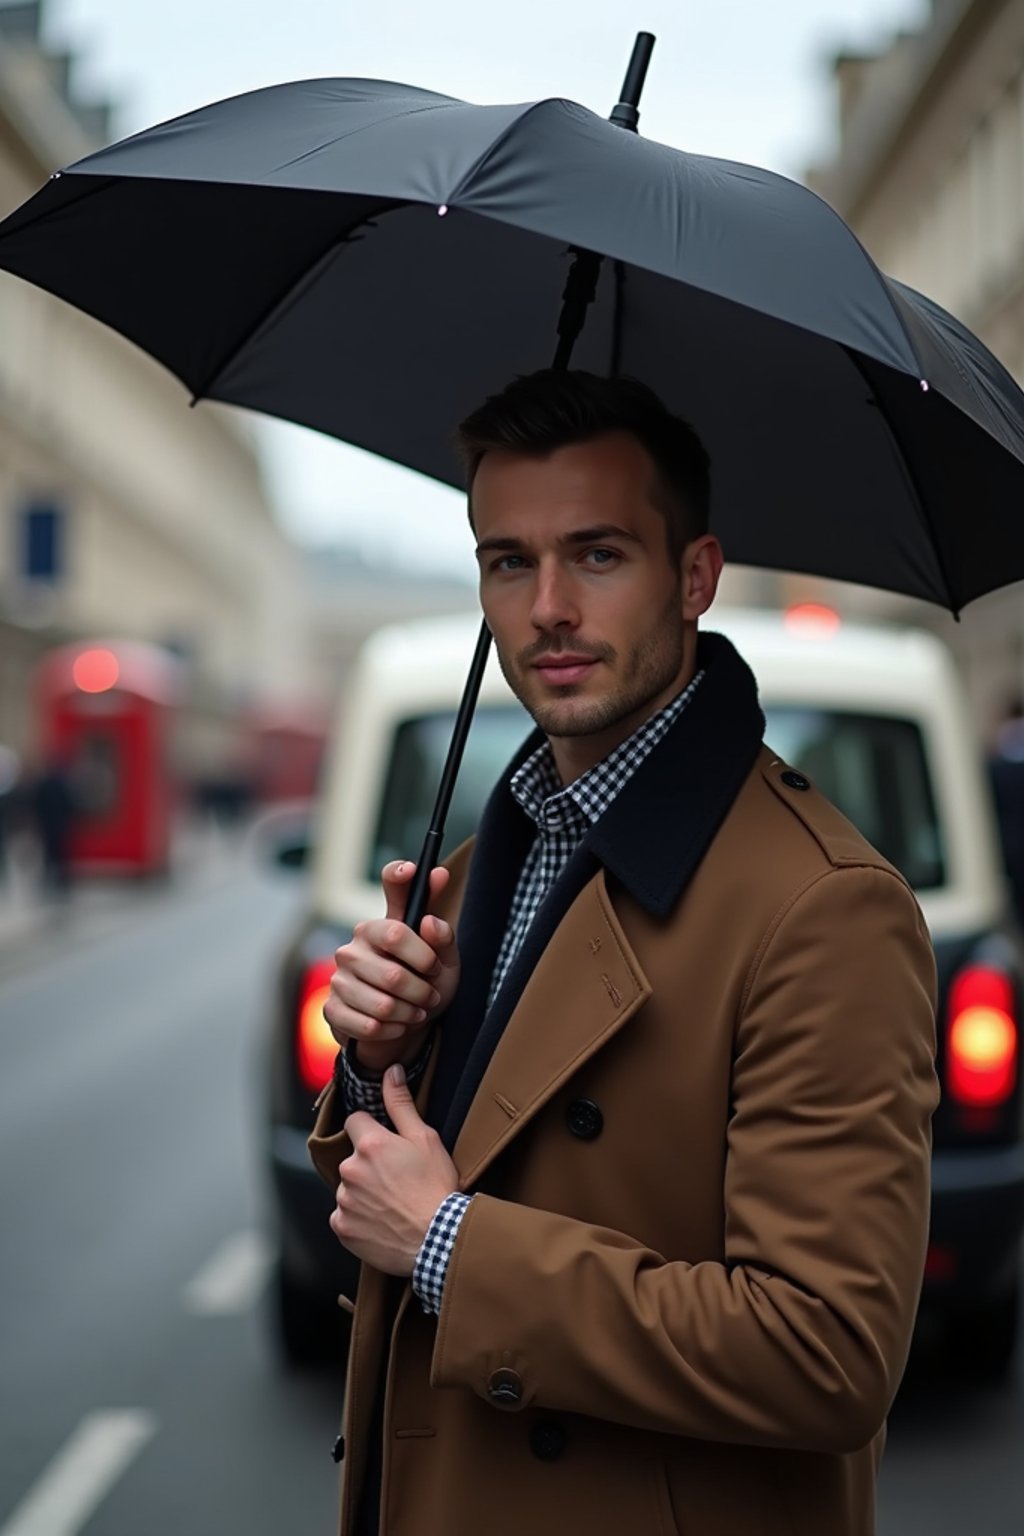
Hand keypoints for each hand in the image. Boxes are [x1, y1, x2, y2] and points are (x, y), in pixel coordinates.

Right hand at [323, 859, 460, 1073]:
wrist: (401, 1029)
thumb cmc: (423, 987)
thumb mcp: (444, 964)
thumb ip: (442, 938)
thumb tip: (430, 921)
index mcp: (383, 926)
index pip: (391, 892)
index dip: (399, 876)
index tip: (411, 869)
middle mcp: (355, 945)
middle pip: (395, 970)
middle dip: (423, 990)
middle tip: (432, 995)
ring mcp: (339, 976)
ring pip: (382, 1002)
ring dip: (409, 1013)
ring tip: (416, 1011)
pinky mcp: (332, 1008)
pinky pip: (368, 1024)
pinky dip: (392, 1030)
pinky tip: (396, 1025)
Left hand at [330, 1064, 458, 1274]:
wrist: (439, 1241)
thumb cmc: (437, 1189)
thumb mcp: (426, 1140)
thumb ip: (401, 1104)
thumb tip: (391, 1071)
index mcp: (370, 1145)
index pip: (356, 1122)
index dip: (373, 1131)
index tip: (390, 1147)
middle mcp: (350, 1170)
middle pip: (353, 1157)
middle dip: (369, 1164)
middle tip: (398, 1179)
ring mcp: (343, 1201)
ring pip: (349, 1187)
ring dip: (364, 1192)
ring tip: (392, 1204)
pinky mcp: (342, 1227)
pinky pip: (344, 1216)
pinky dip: (358, 1218)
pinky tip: (382, 1222)